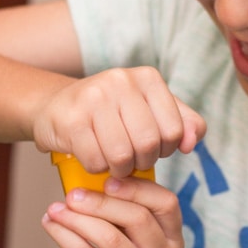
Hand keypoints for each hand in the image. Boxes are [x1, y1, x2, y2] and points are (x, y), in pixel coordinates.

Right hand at [32, 66, 205, 176]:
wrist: (55, 107)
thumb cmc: (110, 114)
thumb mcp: (150, 110)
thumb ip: (182, 123)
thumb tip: (191, 143)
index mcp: (147, 77)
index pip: (174, 130)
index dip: (166, 150)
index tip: (152, 149)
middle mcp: (121, 81)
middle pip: (149, 144)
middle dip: (143, 162)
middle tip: (132, 160)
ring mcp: (94, 98)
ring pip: (122, 155)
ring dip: (119, 169)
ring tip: (113, 162)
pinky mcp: (71, 120)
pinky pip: (96, 161)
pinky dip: (97, 169)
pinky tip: (93, 157)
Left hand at [41, 175, 183, 247]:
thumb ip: (128, 221)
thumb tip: (91, 184)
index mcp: (173, 242)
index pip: (167, 204)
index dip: (138, 187)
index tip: (109, 181)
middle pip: (137, 218)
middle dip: (100, 201)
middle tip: (72, 195)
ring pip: (108, 236)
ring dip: (77, 218)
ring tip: (55, 209)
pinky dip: (64, 235)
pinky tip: (51, 225)